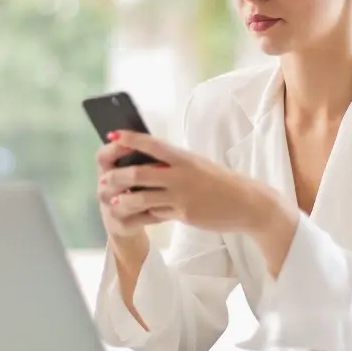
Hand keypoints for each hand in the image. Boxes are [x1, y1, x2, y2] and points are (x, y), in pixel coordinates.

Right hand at [95, 139, 167, 241]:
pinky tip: (168, 210)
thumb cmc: (135, 188)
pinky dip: (155, 214)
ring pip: (126, 200)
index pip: (102, 156)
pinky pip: (139, 218)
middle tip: (158, 170)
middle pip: (113, 178)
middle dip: (134, 174)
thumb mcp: (136, 170)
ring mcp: (110, 208)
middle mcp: (104, 188)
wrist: (129, 221)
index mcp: (107, 170)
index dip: (115, 148)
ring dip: (146, 195)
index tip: (133, 144)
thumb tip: (154, 142)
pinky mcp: (122, 224)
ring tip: (166, 190)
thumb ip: (140, 157)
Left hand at [101, 130, 299, 273]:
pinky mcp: (184, 215)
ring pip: (142, 197)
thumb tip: (145, 162)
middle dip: (117, 176)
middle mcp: (181, 175)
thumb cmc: (219, 181)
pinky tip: (133, 213)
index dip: (130, 139)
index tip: (111, 135)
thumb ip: (174, 163)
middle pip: (139, 172)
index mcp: (185, 157)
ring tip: (112, 201)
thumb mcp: (198, 165)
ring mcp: (182, 196)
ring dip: (123, 199)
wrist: (247, 203)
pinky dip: (142, 213)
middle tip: (104, 179)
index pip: (152, 144)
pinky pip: (155, 213)